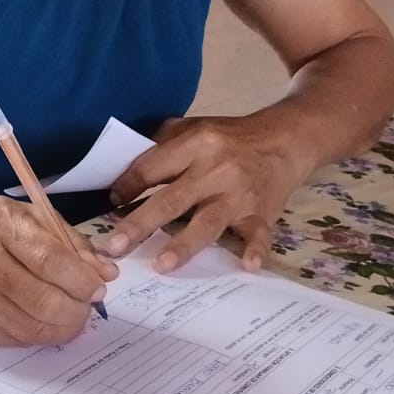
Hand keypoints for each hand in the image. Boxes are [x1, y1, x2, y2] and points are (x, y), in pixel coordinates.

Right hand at [0, 196, 115, 346]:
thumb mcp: (26, 216)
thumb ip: (69, 242)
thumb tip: (106, 273)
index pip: (50, 259)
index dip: (82, 280)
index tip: (98, 287)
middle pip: (42, 300)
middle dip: (76, 311)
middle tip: (86, 307)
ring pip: (29, 327)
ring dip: (61, 328)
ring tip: (68, 316)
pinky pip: (11, 340)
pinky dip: (35, 336)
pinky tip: (40, 322)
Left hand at [102, 113, 315, 272]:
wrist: (284, 139)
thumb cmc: (228, 137)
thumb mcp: (192, 127)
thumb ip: (159, 146)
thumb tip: (120, 170)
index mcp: (196, 143)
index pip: (152, 168)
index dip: (127, 186)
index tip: (110, 202)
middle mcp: (216, 169)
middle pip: (172, 199)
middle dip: (140, 224)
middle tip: (114, 247)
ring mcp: (240, 194)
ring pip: (208, 222)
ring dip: (183, 244)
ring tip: (160, 265)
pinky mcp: (263, 213)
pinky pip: (259, 234)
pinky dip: (255, 249)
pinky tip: (247, 266)